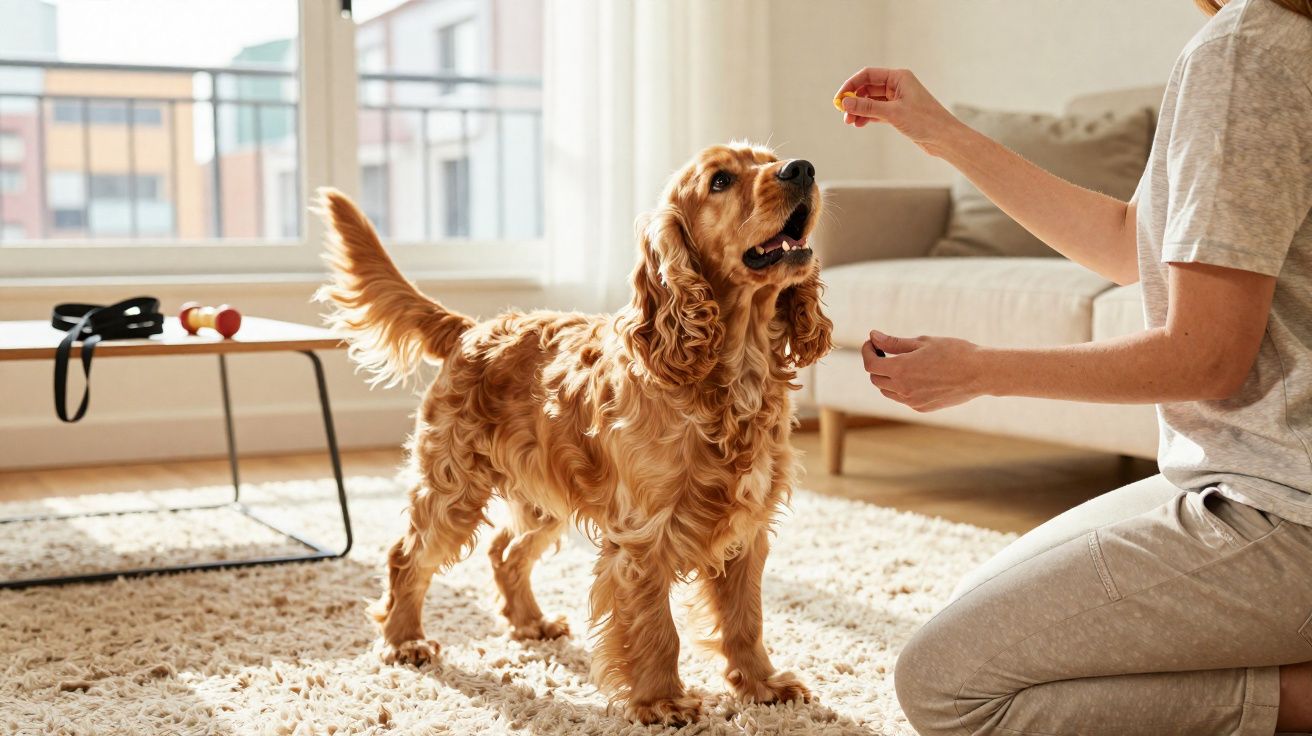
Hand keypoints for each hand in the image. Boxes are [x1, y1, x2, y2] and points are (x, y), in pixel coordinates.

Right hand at [834, 68, 959, 156]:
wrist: (944, 138)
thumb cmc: (925, 121)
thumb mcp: (892, 113)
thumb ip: (867, 107)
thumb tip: (845, 103)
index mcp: (899, 77)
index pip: (868, 75)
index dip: (851, 85)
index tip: (839, 99)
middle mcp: (898, 85)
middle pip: (867, 88)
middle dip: (854, 100)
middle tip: (844, 115)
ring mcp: (897, 99)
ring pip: (871, 101)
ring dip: (859, 110)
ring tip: (850, 122)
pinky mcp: (898, 112)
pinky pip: (877, 111)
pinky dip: (867, 116)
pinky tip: (859, 124)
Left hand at [860, 330, 988, 411]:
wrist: (980, 373)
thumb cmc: (954, 352)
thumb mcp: (922, 342)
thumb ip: (894, 342)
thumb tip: (873, 336)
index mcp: (901, 370)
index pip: (870, 364)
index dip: (867, 352)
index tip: (873, 343)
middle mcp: (903, 389)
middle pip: (876, 379)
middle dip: (876, 364)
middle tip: (886, 351)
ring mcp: (912, 401)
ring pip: (887, 391)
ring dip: (887, 378)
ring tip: (901, 363)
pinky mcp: (922, 408)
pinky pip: (903, 399)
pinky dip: (902, 388)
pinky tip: (917, 376)